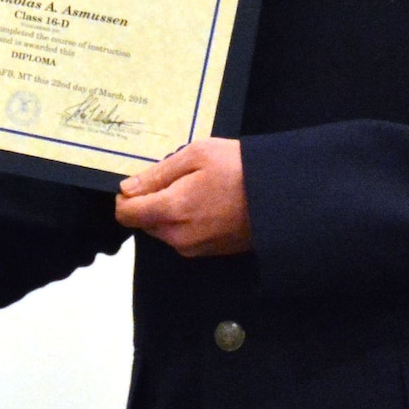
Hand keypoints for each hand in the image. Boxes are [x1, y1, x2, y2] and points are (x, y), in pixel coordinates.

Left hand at [115, 137, 251, 257]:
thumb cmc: (239, 168)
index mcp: (171, 211)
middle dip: (151, 202)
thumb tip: (127, 189)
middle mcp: (178, 237)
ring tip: (197, 188)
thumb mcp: (197, 155)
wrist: (282, 197)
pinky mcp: (209, 254)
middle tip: (178, 179)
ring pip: (163, 230)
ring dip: (169, 212)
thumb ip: (158, 173)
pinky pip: (183, 237)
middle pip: (144, 222)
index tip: (141, 181)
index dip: (126, 197)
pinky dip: (186, 222)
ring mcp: (194, 249)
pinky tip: (207, 203)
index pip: (126, 214)